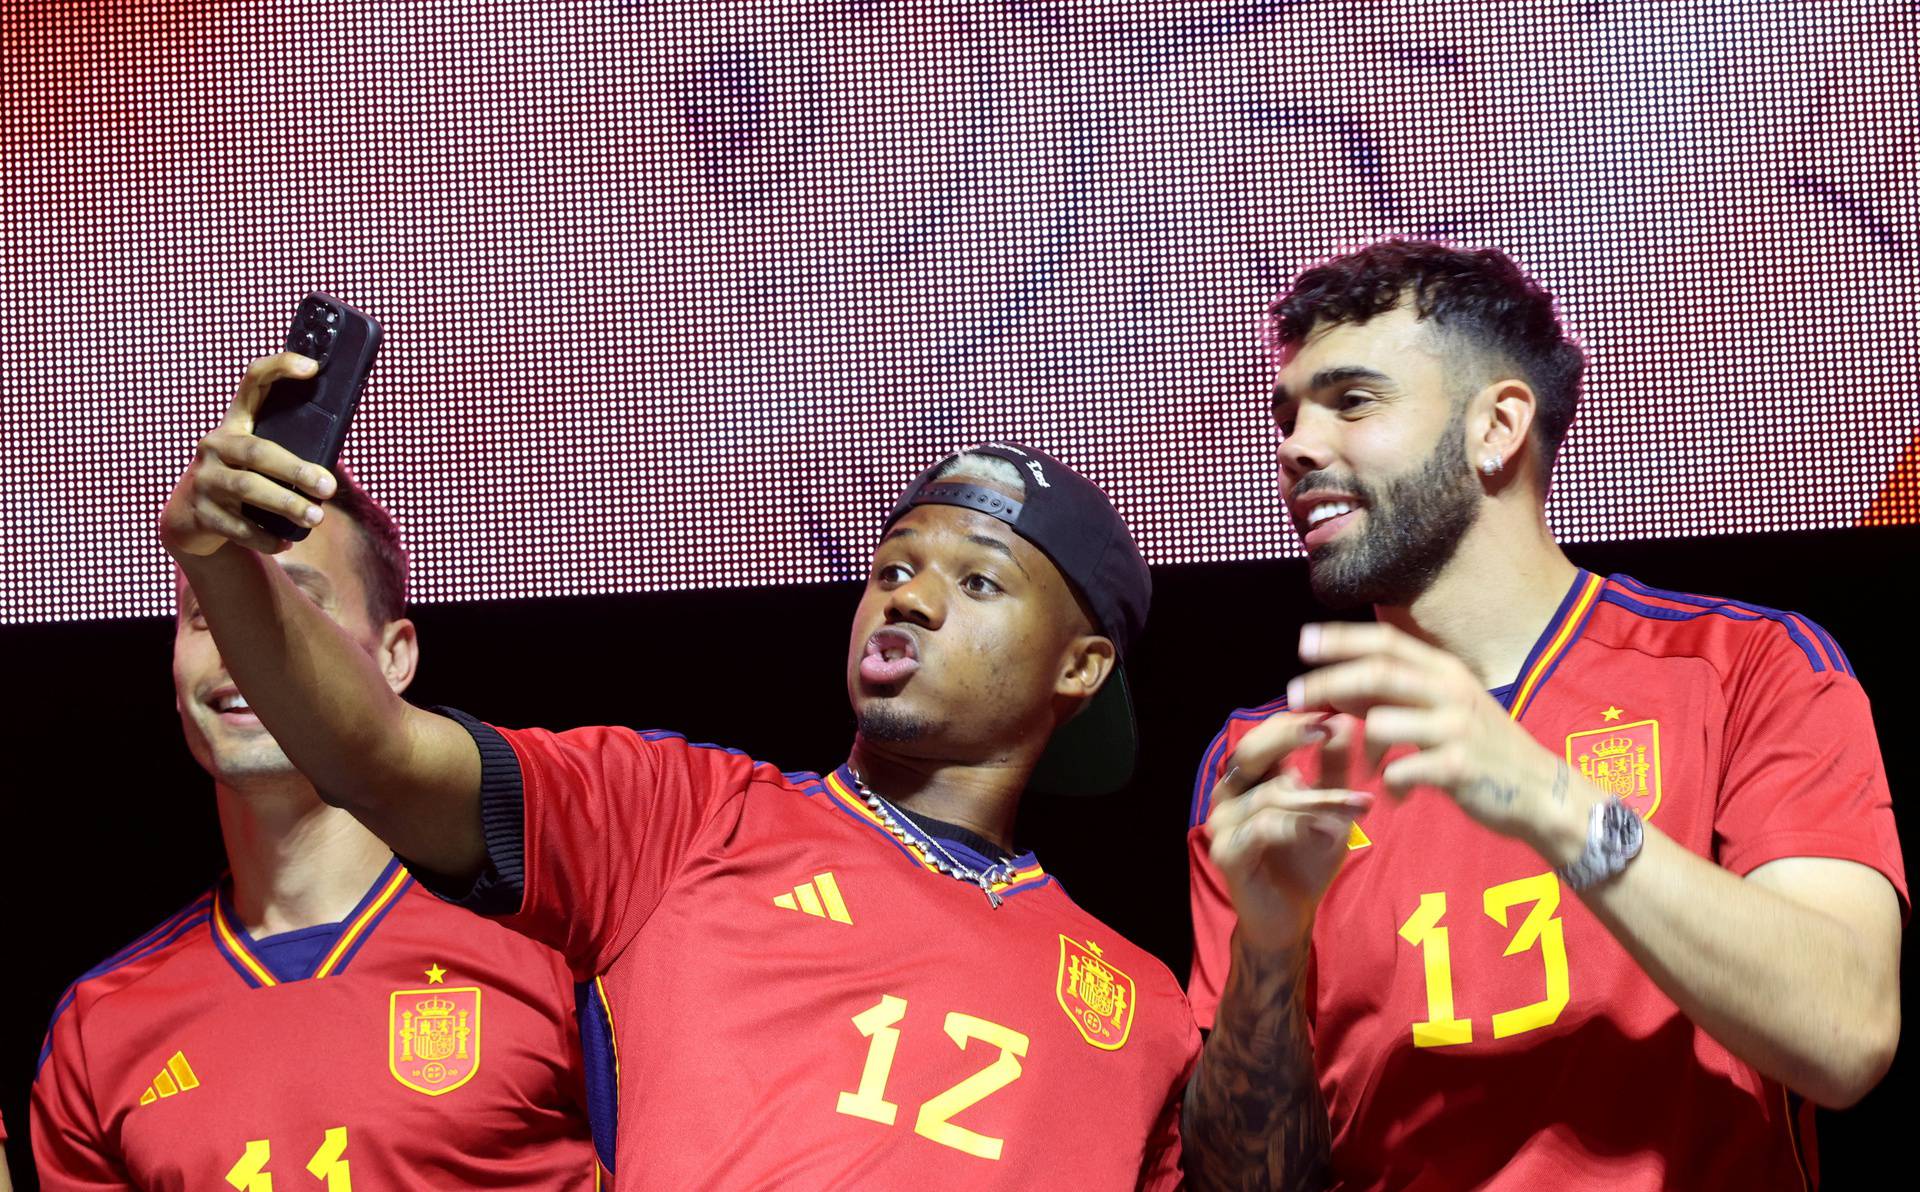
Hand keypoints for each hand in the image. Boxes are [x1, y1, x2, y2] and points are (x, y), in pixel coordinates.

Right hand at [160, 353, 337, 557]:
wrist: (190, 518)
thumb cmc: (241, 479)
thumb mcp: (256, 459)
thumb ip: (285, 452)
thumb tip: (333, 466)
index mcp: (235, 424)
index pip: (253, 383)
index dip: (279, 368)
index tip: (311, 367)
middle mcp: (215, 446)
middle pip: (259, 452)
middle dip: (297, 470)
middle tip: (328, 488)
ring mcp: (204, 479)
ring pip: (248, 489)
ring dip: (286, 505)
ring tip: (316, 517)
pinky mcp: (200, 513)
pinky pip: (238, 527)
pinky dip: (266, 537)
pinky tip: (287, 541)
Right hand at [1206, 712, 1373, 952]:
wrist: (1288, 918)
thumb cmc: (1305, 860)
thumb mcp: (1328, 809)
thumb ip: (1332, 769)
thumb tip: (1344, 722)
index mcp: (1248, 781)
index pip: (1262, 736)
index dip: (1294, 722)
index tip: (1335, 714)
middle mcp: (1227, 797)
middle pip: (1250, 753)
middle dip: (1290, 737)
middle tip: (1328, 729)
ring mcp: (1222, 825)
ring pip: (1269, 795)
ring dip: (1318, 798)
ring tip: (1357, 803)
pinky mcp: (1227, 854)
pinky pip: (1263, 829)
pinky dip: (1299, 827)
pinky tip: (1329, 832)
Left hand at [1288, 622, 1586, 857]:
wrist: (1542, 792)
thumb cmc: (1485, 749)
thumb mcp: (1447, 708)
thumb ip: (1400, 694)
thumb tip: (1343, 686)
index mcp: (1445, 671)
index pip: (1386, 640)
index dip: (1341, 638)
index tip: (1303, 641)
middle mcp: (1451, 690)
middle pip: (1375, 673)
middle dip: (1328, 682)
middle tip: (1293, 696)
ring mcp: (1456, 727)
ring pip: (1381, 723)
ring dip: (1361, 748)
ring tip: (1367, 768)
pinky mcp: (1458, 766)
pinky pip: (1401, 771)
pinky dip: (1389, 785)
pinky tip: (1396, 796)